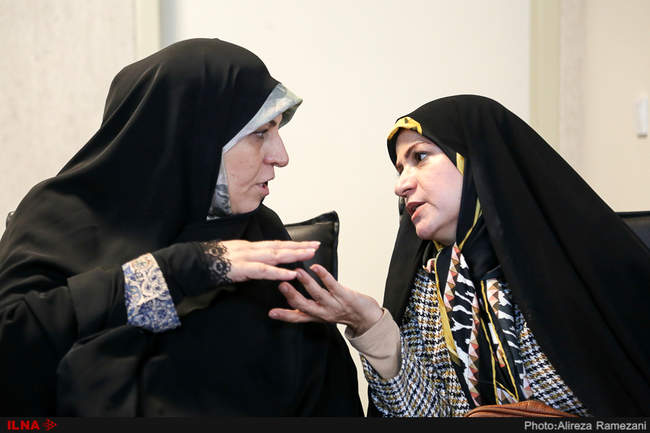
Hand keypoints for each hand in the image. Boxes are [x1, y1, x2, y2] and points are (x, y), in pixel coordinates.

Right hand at [201, 239, 319, 283]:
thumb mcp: (232, 260)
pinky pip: (263, 270)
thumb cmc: (210, 263)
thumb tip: (258, 266)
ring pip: (275, 255)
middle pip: (279, 246)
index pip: (274, 244)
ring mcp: (246, 257)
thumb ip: (246, 262)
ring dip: (294, 255)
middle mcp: (250, 249)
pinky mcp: (242, 268)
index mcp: (249, 247)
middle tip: (316, 246)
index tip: (307, 244)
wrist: (193, 262)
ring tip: (309, 255)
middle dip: (299, 246)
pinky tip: (291, 274)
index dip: (292, 244)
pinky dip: (278, 272)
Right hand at [268, 264, 382, 335]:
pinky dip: (323, 275)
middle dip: (292, 296)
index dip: (284, 315)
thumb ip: (306, 308)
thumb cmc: (343, 312)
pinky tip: (316, 267)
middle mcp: (323, 312)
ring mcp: (334, 304)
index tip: (271, 312)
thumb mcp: (322, 314)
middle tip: (281, 285)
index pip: (297, 317)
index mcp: (316, 316)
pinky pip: (332, 284)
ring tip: (297, 272)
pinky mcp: (345, 295)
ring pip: (317, 293)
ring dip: (306, 282)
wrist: (366, 318)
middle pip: (304, 305)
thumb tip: (289, 299)